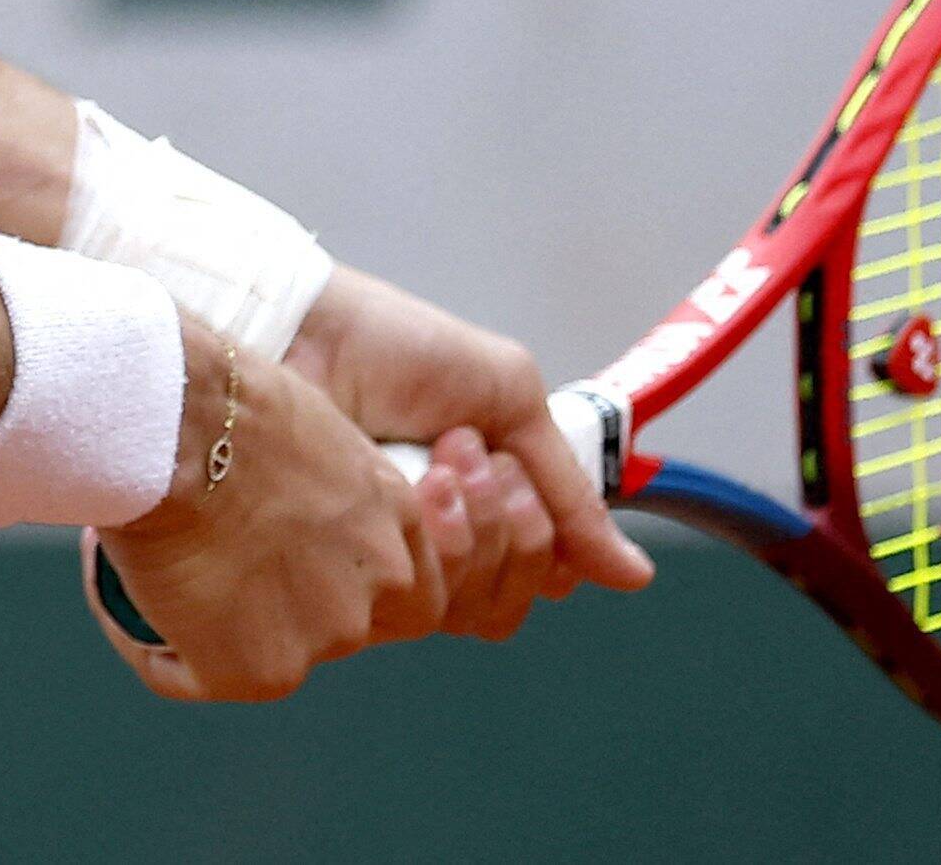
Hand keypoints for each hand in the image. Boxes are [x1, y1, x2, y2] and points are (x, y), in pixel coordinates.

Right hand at [86, 321, 443, 701]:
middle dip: (285, 610)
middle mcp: (374, 584)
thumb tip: (275, 512)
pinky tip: (118, 600)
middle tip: (214, 568)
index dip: (358, 590)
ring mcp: (319, 636)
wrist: (170, 419)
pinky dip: (153, 647)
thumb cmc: (216, 395)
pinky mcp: (254, 672)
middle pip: (340, 630)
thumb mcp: (308, 428)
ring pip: (264, 655)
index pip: (414, 591)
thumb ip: (319, 491)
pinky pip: (190, 675)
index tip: (298, 568)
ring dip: (214, 631)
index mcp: (392, 516)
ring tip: (153, 574)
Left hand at [287, 265, 654, 636]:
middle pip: (506, 604)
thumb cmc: (394, 347)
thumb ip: (570, 491)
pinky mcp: (343, 573)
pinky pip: (415, 604)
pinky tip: (409, 484)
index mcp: (478, 510)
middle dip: (510, 524)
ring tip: (438, 459)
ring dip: (473, 526)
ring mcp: (387, 564)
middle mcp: (434, 548)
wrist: (305, 330)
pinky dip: (432, 537)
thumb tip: (634, 576)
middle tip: (472, 454)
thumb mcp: (509, 397)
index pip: (539, 578)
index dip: (542, 541)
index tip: (516, 473)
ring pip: (465, 609)